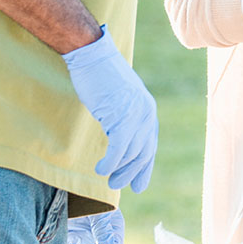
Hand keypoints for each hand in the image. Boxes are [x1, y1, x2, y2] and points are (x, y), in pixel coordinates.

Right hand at [63, 25, 157, 191]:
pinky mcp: (121, 115)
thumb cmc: (101, 78)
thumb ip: (125, 119)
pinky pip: (118, 148)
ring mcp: (136, 114)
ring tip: (106, 176)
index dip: (144, 167)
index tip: (138, 186)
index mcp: (148, 109)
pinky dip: (110, 162)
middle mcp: (147, 112)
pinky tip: (101, 168)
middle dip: (131, 173)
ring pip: (130, 152)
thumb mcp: (120, 101)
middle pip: (143, 152)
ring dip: (119, 170)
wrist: (92, 56)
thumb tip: (123, 142)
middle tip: (116, 184)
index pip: (150, 145)